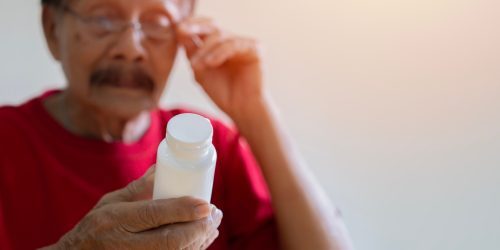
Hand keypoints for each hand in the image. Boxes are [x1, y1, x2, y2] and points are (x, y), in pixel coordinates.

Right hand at [42, 166, 222, 249]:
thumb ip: (139, 187)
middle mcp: (126, 244)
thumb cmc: (96, 228)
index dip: (184, 210)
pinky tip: (202, 239)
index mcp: (116, 220)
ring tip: (213, 224)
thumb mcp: (111, 202)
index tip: (206, 204)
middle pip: (171, 239)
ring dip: (200, 240)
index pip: (154, 215)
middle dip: (199, 228)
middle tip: (215, 214)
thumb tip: (163, 166)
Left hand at [176, 17, 264, 121]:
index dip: (191, 25)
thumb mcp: (200, 71)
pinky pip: (234, 44)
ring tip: (196, 66)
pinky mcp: (255, 49)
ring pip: (221, 35)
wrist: (241, 110)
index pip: (204, 28)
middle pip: (212, 26)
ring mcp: (244, 44)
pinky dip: (220, 52)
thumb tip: (179, 32)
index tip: (177, 29)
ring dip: (205, 50)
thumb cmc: (223, 93)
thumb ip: (192, 52)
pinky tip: (211, 63)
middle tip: (182, 30)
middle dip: (196, 27)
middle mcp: (231, 41)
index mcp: (218, 45)